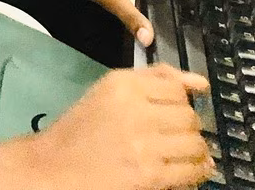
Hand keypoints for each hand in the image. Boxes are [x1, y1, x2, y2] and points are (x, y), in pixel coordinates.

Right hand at [38, 66, 213, 189]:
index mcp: (122, 84)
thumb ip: (154, 80)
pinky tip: (189, 171)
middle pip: (189, 116)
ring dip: (196, 151)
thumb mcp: (109, 92)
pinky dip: (197, 172)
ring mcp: (144, 144)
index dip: (182, 102)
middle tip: (178, 137)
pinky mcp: (150, 175)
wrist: (53, 167)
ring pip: (195, 143)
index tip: (175, 113)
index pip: (176, 88)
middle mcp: (135, 110)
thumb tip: (200, 83)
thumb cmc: (80, 130)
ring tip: (186, 155)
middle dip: (189, 128)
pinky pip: (191, 171)